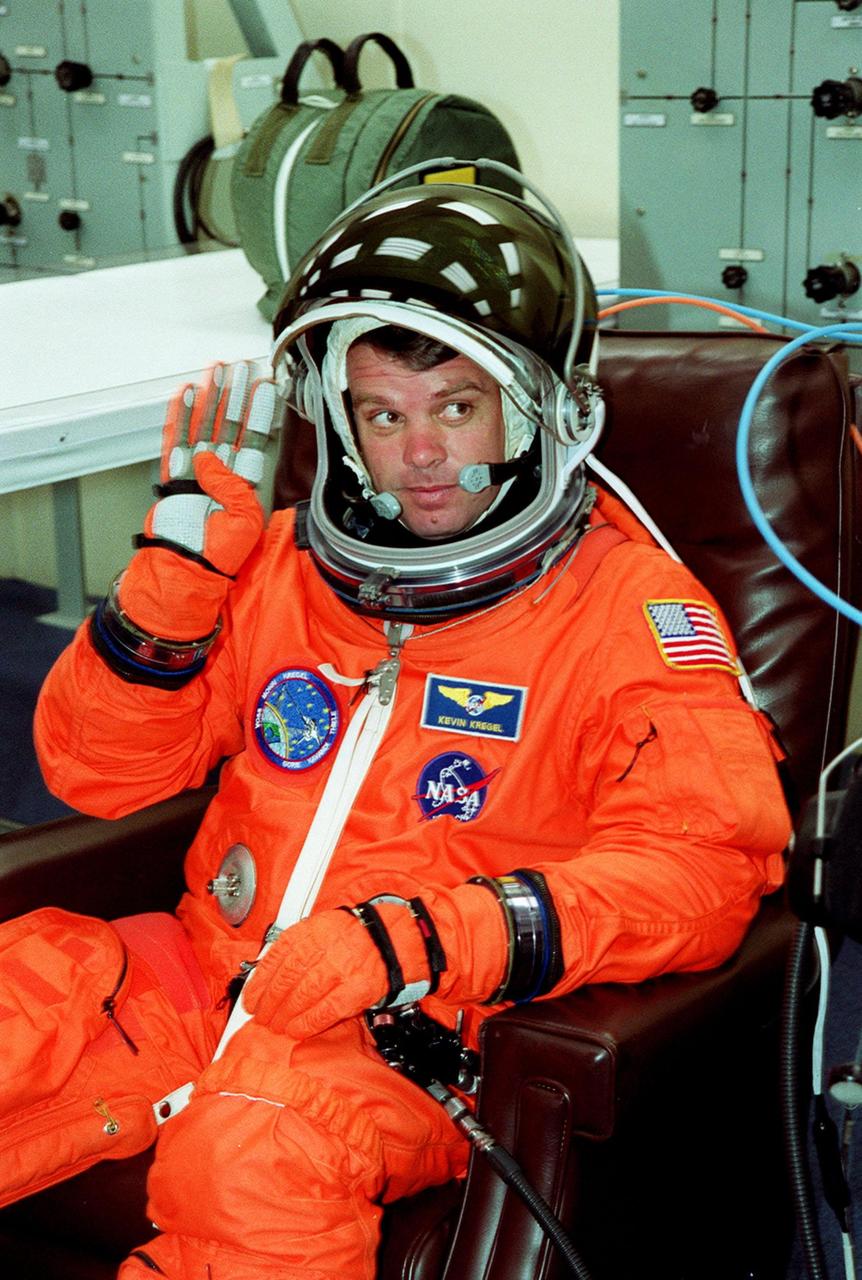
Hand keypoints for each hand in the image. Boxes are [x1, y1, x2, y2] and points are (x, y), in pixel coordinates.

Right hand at [145, 361, 280, 575]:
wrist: (184, 569)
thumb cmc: (216, 555)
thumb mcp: (243, 522)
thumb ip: (233, 487)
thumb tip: (208, 458)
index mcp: (243, 484)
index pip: (253, 440)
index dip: (258, 412)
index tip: (264, 385)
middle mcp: (221, 474)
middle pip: (228, 425)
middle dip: (234, 395)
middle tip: (238, 368)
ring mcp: (195, 473)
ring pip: (203, 425)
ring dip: (209, 398)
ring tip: (214, 371)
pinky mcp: (172, 477)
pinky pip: (174, 440)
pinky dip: (179, 417)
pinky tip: (185, 395)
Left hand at [243, 886, 510, 1039]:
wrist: (409, 938)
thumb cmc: (369, 933)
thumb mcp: (332, 926)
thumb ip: (304, 942)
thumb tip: (271, 967)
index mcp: (318, 927)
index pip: (279, 954)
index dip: (261, 979)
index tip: (251, 995)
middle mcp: (328, 944)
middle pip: (288, 977)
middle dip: (270, 1001)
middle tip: (262, 1015)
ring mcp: (343, 966)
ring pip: (303, 995)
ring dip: (285, 1015)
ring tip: (277, 1025)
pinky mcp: (359, 987)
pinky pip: (326, 1009)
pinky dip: (308, 1022)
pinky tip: (298, 1029)